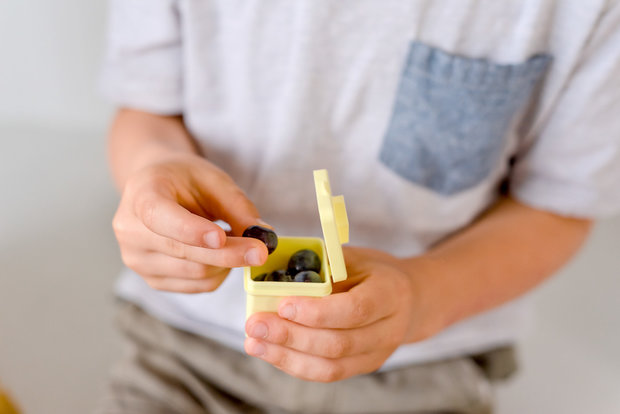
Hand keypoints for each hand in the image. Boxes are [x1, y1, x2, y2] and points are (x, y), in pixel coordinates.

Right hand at [112, 153, 268, 292]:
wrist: (157, 189)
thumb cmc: (186, 180)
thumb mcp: (214, 180)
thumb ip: (238, 206)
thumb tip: (264, 235)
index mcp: (141, 194)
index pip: (159, 217)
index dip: (190, 230)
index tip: (221, 236)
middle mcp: (130, 230)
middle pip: (184, 252)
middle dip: (228, 253)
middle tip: (261, 251)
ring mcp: (137, 260)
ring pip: (194, 273)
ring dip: (226, 263)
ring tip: (239, 242)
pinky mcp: (152, 280)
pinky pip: (196, 286)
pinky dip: (218, 274)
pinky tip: (222, 255)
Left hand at [244, 247, 427, 381]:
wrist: (409, 300)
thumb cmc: (373, 272)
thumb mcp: (353, 258)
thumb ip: (323, 268)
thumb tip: (273, 277)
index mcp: (389, 294)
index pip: (355, 310)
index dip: (317, 312)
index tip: (282, 305)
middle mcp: (388, 330)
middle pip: (338, 344)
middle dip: (291, 337)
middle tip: (255, 325)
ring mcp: (377, 354)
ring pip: (330, 367)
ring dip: (286, 356)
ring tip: (254, 343)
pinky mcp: (362, 367)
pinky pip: (326, 374)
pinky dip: (294, 365)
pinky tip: (270, 352)